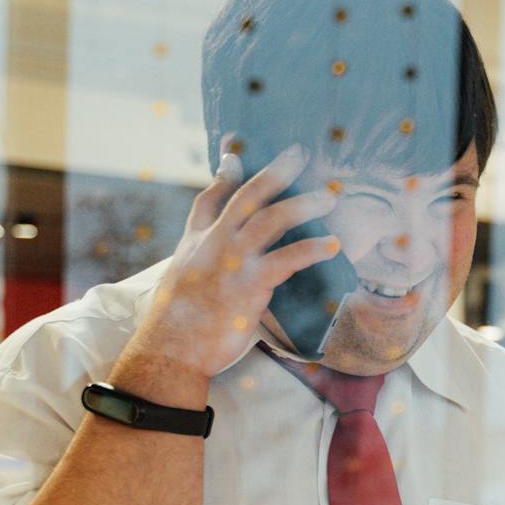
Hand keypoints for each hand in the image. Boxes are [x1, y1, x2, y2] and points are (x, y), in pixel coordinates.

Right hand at [130, 143, 340, 382]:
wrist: (171, 351)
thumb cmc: (178, 326)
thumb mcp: (181, 282)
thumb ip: (199, 264)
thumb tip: (213, 263)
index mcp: (195, 243)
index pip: (209, 200)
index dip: (224, 175)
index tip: (235, 154)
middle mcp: (214, 244)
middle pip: (246, 197)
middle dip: (273, 173)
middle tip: (297, 154)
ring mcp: (232, 261)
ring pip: (271, 220)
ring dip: (302, 205)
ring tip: (329, 198)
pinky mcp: (250, 284)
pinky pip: (287, 258)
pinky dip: (312, 249)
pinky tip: (333, 245)